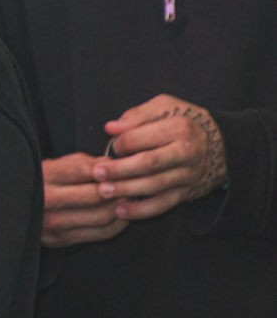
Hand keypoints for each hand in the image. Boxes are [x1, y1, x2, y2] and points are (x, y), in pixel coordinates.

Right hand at [40, 152, 129, 246]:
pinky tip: (120, 216)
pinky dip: (117, 225)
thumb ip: (82, 163)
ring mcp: (54, 222)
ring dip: (121, 208)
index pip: (84, 169)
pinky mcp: (60, 239)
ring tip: (128, 200)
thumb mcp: (53, 165)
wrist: (11, 209)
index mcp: (45, 176)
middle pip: (96, 195)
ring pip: (101, 216)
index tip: (122, 168)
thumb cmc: (38, 183)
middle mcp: (47, 200)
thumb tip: (113, 165)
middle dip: (119, 189)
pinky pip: (99, 234)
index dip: (108, 169)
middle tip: (132, 185)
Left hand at [90, 95, 227, 221]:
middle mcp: (186, 153)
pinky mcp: (186, 192)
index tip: (111, 145)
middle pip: (148, 164)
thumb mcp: (164, 106)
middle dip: (119, 170)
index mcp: (179, 128)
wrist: (221, 143)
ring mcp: (187, 175)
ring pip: (154, 186)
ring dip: (126, 190)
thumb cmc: (183, 121)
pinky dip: (141, 210)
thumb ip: (136, 115)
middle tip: (97, 173)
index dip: (121, 143)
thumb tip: (111, 127)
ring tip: (103, 191)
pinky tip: (120, 211)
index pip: (143, 138)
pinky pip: (162, 204)